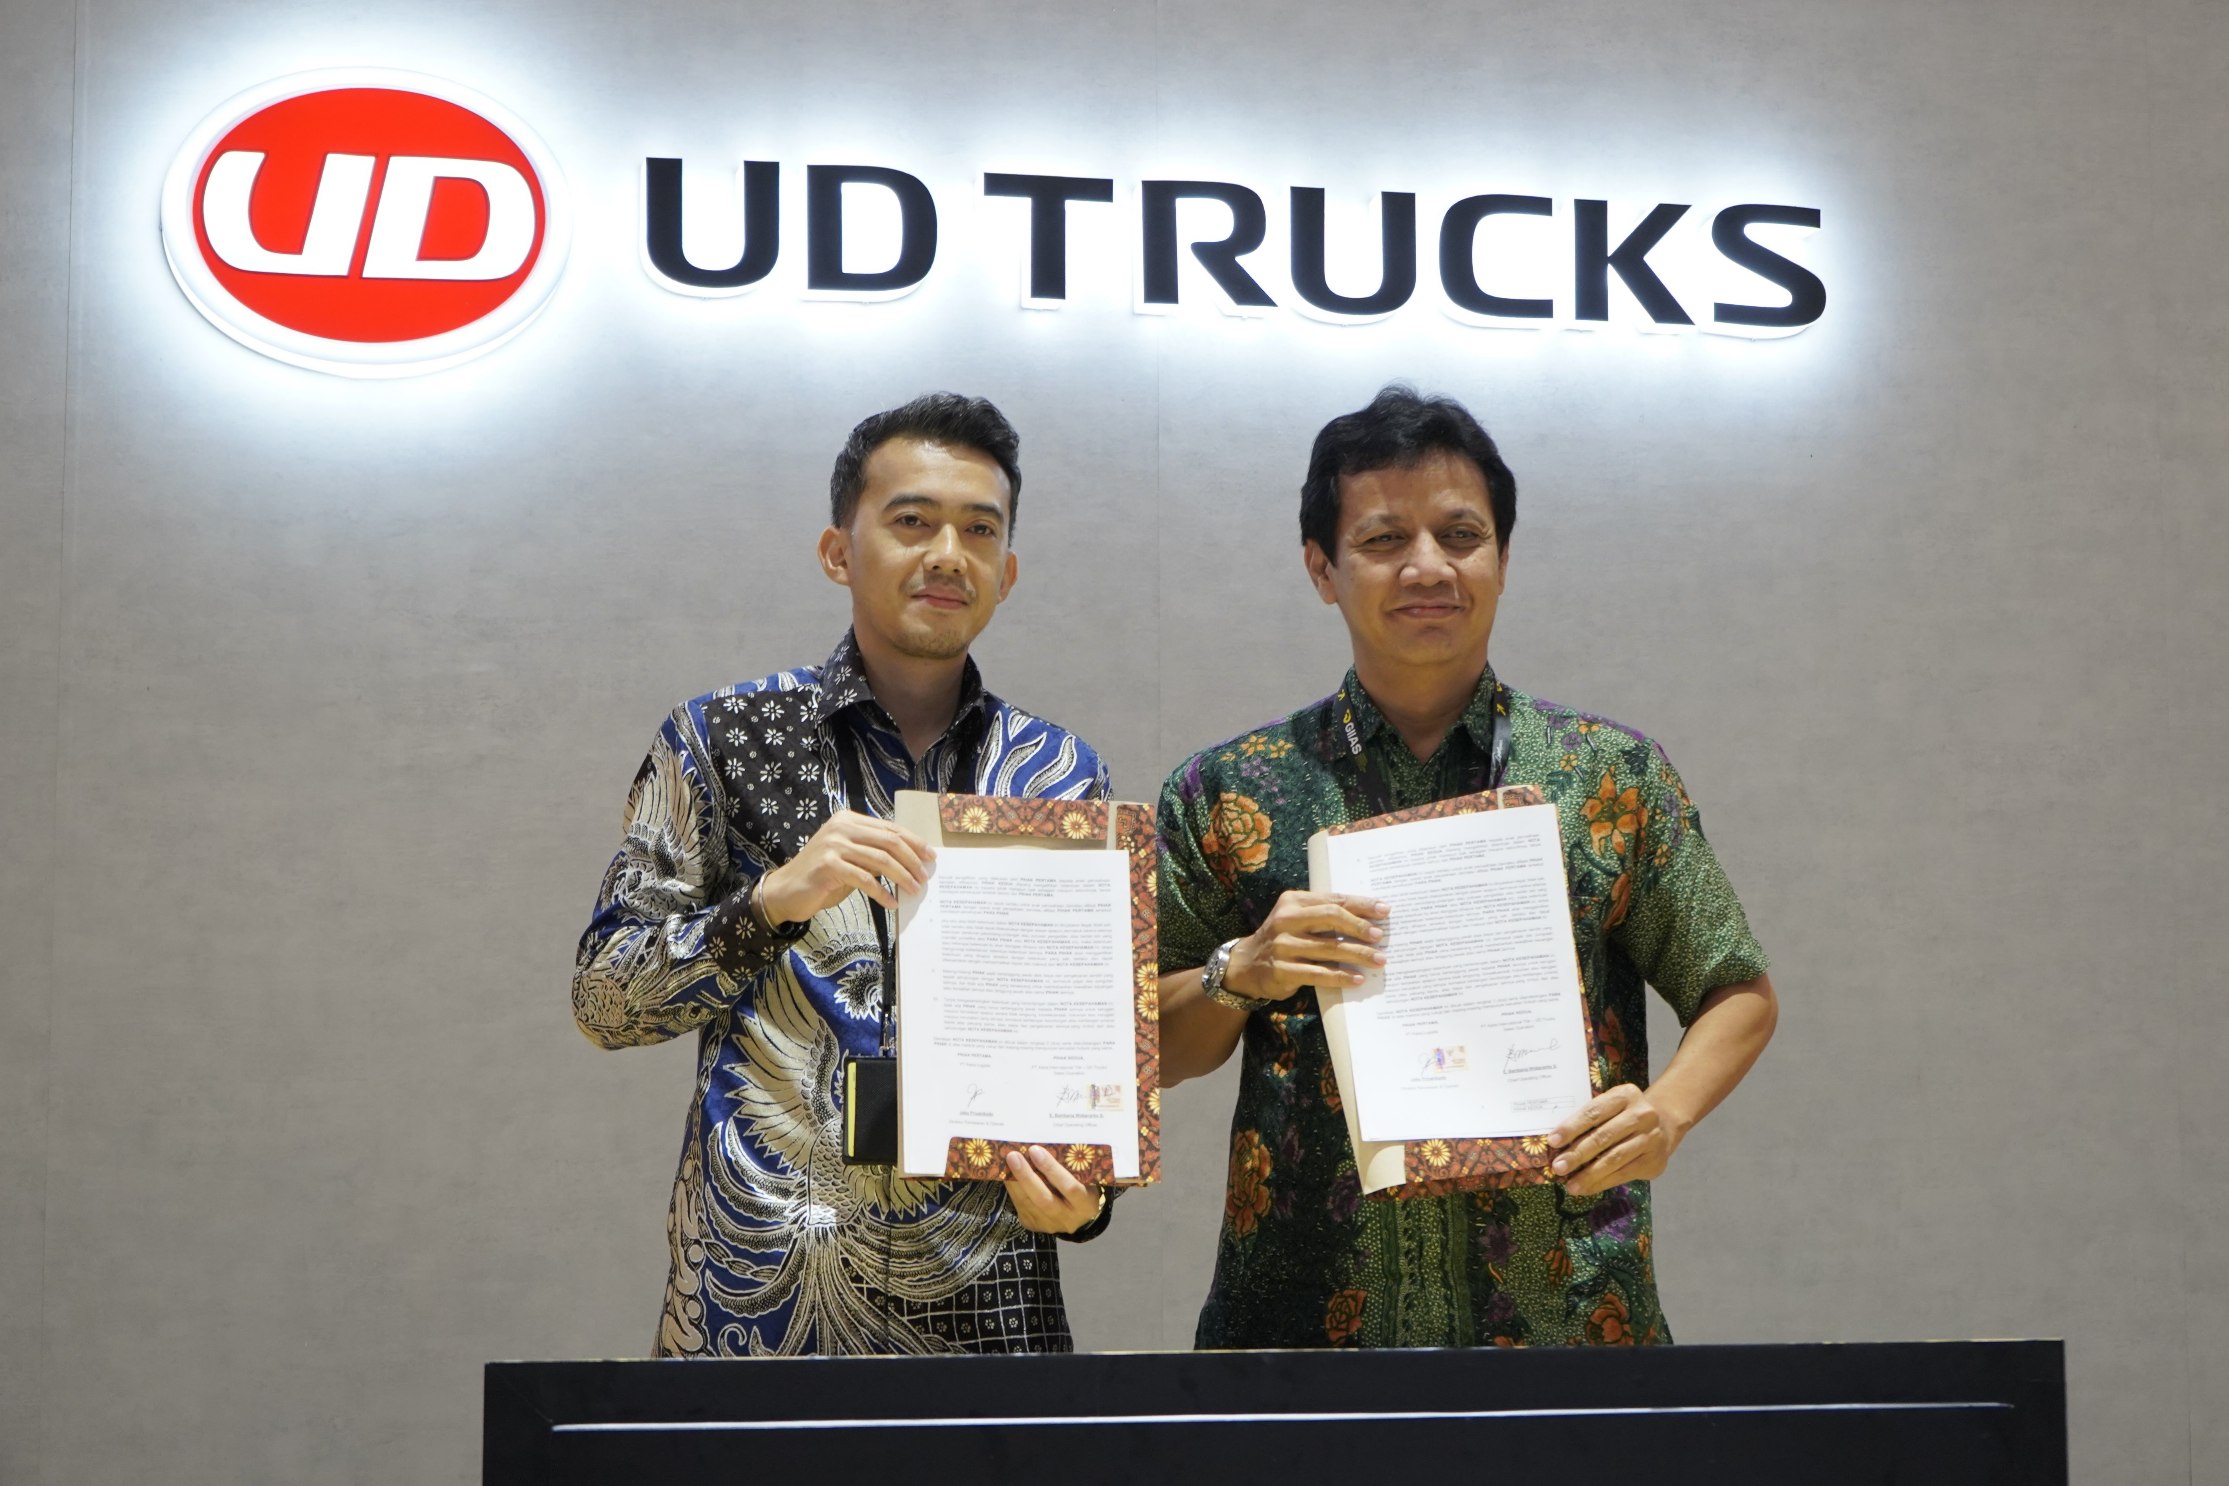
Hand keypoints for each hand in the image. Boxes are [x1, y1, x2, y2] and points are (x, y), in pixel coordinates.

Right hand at [756, 809, 934, 922]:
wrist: (786, 891)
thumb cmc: (822, 877)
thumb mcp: (852, 860)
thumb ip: (874, 855)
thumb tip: (910, 862)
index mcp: (849, 820)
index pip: (890, 828)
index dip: (914, 842)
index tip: (930, 856)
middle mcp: (841, 827)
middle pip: (889, 841)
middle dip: (912, 860)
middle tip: (925, 877)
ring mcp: (834, 844)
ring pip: (880, 859)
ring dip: (902, 877)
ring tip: (914, 890)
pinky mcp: (828, 865)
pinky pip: (864, 879)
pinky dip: (882, 892)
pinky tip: (891, 902)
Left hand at [1002, 1146, 1105, 1233]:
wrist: (1079, 1218)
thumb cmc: (1083, 1188)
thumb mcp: (1084, 1179)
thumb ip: (1069, 1167)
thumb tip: (1042, 1144)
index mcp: (1085, 1204)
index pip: (1069, 1187)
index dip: (1052, 1169)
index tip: (1035, 1150)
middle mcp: (1067, 1218)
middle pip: (1043, 1199)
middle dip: (1026, 1176)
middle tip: (1013, 1156)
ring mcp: (1048, 1224)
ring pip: (1027, 1202)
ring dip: (1014, 1180)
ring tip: (1007, 1161)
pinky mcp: (1033, 1224)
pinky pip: (1019, 1205)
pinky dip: (1012, 1187)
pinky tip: (1007, 1173)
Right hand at [1222, 891, 1389, 1002]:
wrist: (1246, 965)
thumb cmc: (1282, 939)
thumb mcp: (1296, 919)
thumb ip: (1323, 914)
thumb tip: (1368, 919)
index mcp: (1293, 902)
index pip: (1333, 900)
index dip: (1361, 905)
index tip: (1384, 910)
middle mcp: (1286, 920)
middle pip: (1331, 918)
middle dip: (1360, 927)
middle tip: (1380, 936)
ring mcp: (1283, 945)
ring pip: (1329, 948)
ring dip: (1357, 954)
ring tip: (1378, 960)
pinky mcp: (1282, 969)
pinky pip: (1318, 973)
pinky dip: (1340, 976)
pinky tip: (1357, 979)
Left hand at [1545, 1084, 1687, 1196]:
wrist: (1665, 1123)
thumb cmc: (1624, 1114)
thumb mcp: (1611, 1105)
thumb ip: (1589, 1118)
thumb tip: (1556, 1143)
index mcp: (1625, 1095)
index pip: (1594, 1112)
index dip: (1572, 1127)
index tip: (1552, 1141)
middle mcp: (1642, 1115)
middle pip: (1603, 1137)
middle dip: (1577, 1154)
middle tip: (1557, 1167)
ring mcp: (1651, 1138)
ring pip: (1614, 1158)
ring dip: (1589, 1174)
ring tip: (1570, 1184)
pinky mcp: (1654, 1160)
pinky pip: (1624, 1174)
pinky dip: (1602, 1182)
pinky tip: (1586, 1188)